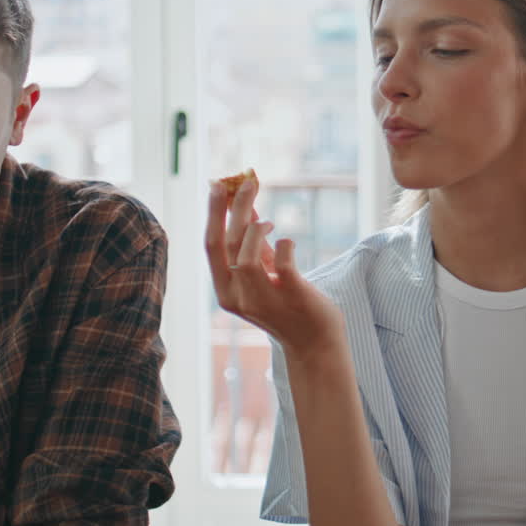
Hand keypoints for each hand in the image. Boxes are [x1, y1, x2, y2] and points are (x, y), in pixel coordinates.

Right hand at [204, 174, 347, 364]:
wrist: (315, 343)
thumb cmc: (288, 305)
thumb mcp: (263, 273)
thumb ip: (253, 243)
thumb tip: (245, 205)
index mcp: (226, 290)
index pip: (211, 245)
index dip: (214, 213)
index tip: (218, 184)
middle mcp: (238, 298)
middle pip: (226, 245)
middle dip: (233, 208)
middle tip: (246, 181)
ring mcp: (263, 300)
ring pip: (245, 258)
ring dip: (255, 230)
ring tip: (267, 222)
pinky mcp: (291, 298)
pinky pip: (282, 265)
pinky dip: (284, 245)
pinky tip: (287, 241)